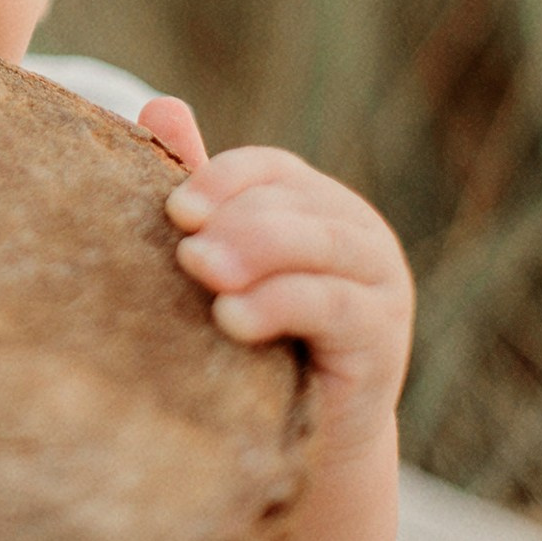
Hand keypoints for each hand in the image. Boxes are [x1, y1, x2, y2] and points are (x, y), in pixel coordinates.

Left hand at [159, 120, 412, 467]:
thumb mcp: (224, 262)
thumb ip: (201, 194)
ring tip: (201, 271)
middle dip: (234, 221)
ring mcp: (379, 282)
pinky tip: (233, 318)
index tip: (176, 211)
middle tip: (186, 251)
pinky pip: (334, 306)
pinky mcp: (383, 336)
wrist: (305, 434)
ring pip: (320, 245)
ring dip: (256, 252)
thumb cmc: (256, 335)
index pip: (271, 168)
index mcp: (315, 202)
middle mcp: (356, 231)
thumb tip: (157, 106)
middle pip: (294, 203)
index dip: (223, 179)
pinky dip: (280, 304)